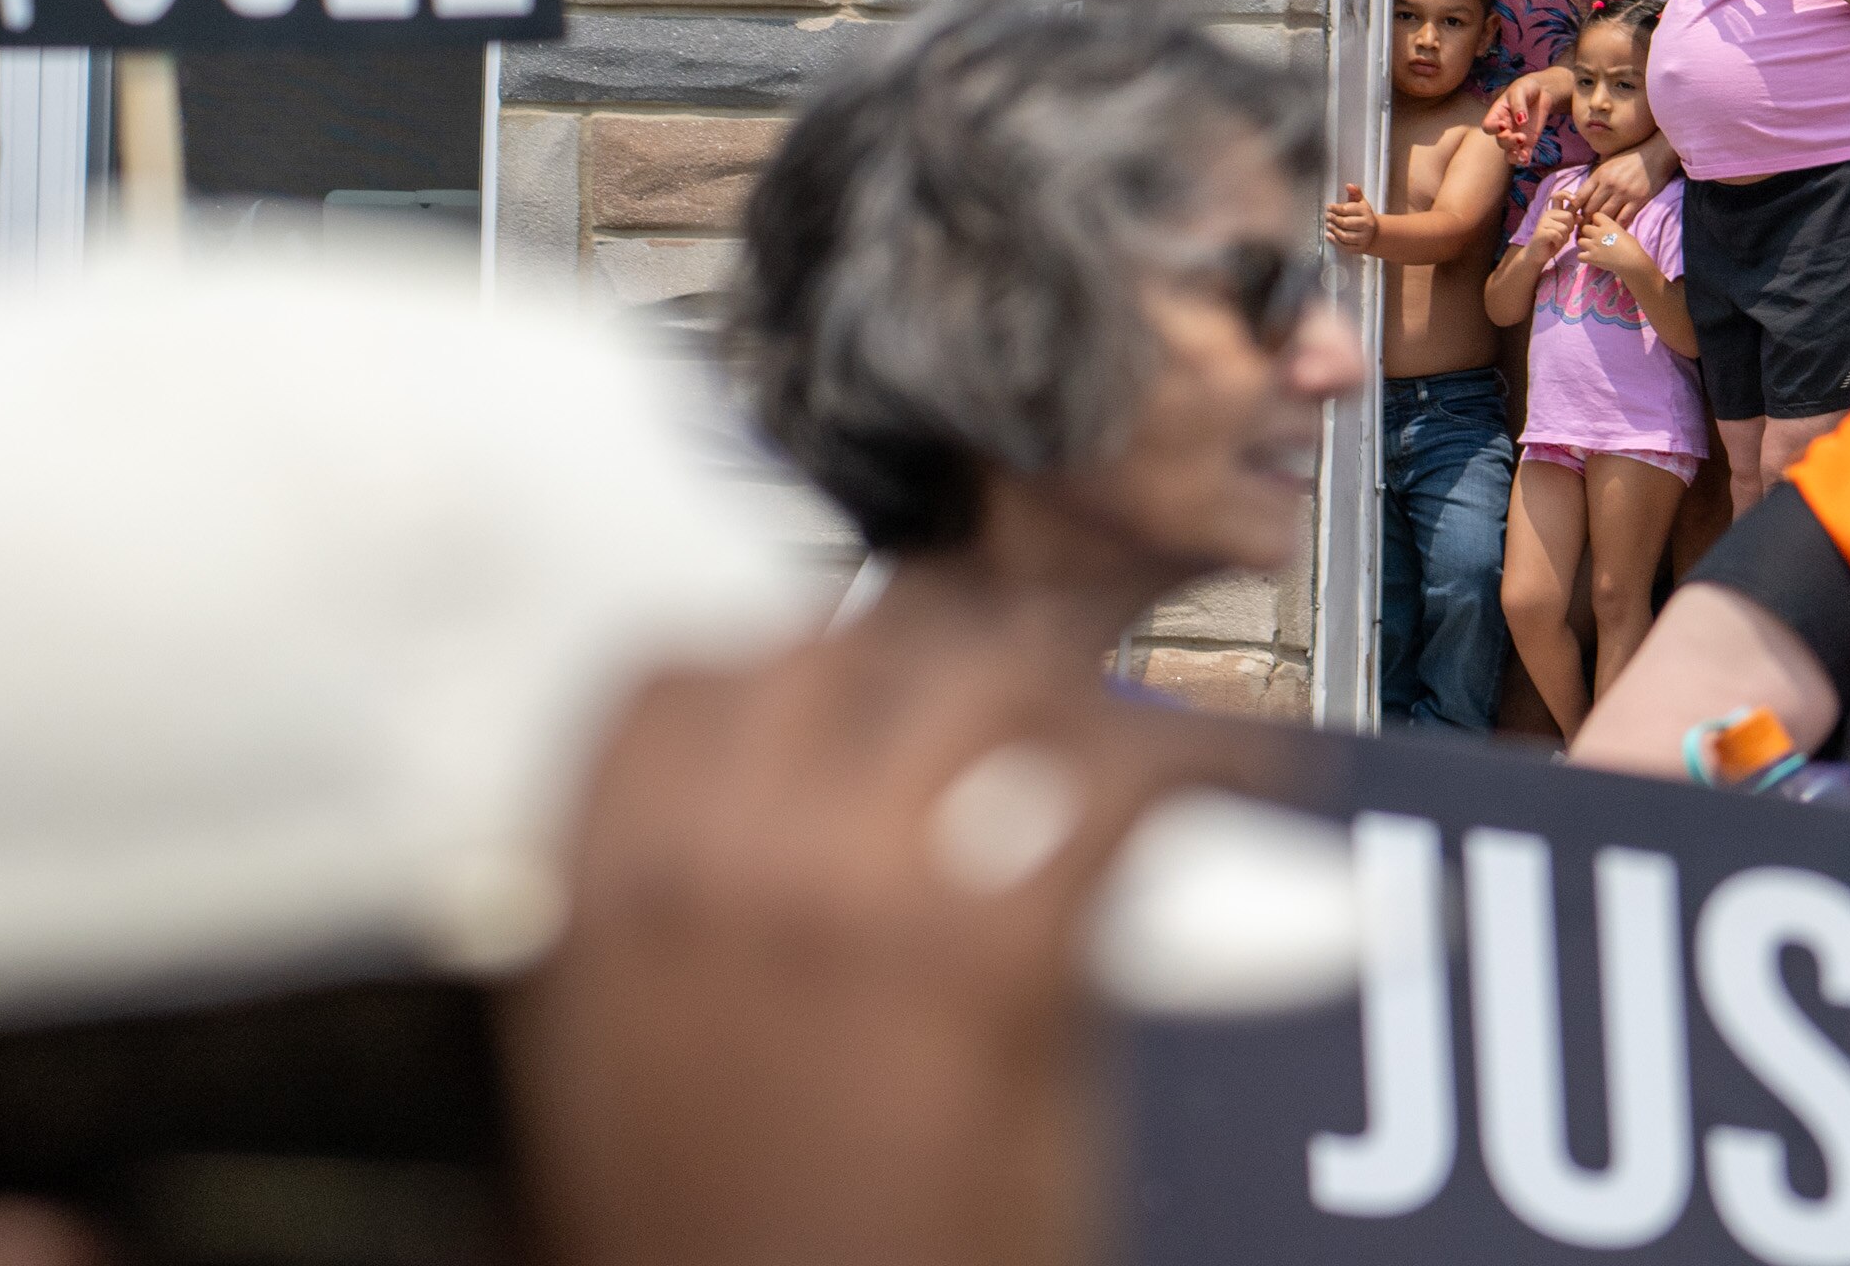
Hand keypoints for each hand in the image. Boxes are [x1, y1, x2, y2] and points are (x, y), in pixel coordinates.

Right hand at [511, 592, 1284, 1265]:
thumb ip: (670, 942)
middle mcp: (723, 868)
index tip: (842, 663)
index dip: (775, 658)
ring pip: (986, 678)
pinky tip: (1241, 767)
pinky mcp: (997, 964)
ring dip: (1067, 680)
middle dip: (938, 644)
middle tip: (1006, 671)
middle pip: (847, 648)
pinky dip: (1202, 756)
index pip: (672, 688)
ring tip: (1118, 710)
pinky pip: (1122, 786)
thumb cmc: (723, 1249)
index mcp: (607, 906)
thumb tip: (748, 853)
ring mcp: (858, 899)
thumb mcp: (629, 1080)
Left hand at [1323, 184, 1379, 254]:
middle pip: (1345, 223)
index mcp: (1366, 212)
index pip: (1347, 209)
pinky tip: (1329, 236)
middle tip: (1327, 216)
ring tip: (1328, 225)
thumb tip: (1349, 185)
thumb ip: (1355, 193)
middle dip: (1334, 219)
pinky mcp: (1360, 248)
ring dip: (1334, 230)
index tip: (1329, 207)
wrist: (1375, 233)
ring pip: (1345, 236)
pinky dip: (1335, 241)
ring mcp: (1363, 238)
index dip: (1336, 208)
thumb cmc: (1363, 216)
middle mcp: (1367, 225)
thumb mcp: (1361, 203)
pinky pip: (1345, 246)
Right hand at [1485, 70, 1568, 166]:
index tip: (1503, 125)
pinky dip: (1524, 160)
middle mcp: (1504, 128)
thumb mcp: (1520, 90)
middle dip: (1509, 141)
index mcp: (1497, 114)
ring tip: (1524, 156)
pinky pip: (1523, 155)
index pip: (1488, 126)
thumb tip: (1521, 120)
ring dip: (1514, 156)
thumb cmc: (1526, 88)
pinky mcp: (1528, 142)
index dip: (1493, 128)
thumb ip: (1519, 104)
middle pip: (1500, 141)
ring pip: (1509, 153)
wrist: (1542, 92)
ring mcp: (1515, 136)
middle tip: (1521, 137)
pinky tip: (1528, 160)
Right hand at [1530, 189, 1582, 263]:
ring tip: (1557, 241)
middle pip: (1568, 216)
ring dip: (1564, 238)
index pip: (1559, 196)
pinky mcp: (1541, 232)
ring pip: (1564, 227)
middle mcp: (1548, 214)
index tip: (1574, 199)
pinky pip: (1558, 235)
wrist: (1537, 256)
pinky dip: (1559, 242)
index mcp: (1554, 212)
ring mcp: (1543, 222)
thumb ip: (1571, 222)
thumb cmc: (1552, 242)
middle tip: (1562, 236)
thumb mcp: (1565, 231)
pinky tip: (1553, 244)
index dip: (1567, 194)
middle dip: (1570, 228)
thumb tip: (1580, 216)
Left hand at [1571, 147, 1660, 225]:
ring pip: (1605, 216)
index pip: (1580, 196)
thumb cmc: (1630, 158)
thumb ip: (1596, 179)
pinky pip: (1624, 218)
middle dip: (1584, 222)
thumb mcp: (1608, 163)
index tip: (1570, 220)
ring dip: (1598, 227)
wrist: (1656, 154)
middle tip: (1580, 232)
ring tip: (1594, 235)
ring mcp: (1624, 193)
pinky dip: (1617, 227)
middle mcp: (1609, 184)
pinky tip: (1613, 232)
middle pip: (1590, 209)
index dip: (1572, 211)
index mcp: (1599, 174)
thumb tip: (1581, 195)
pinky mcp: (1638, 200)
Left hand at [1580, 211, 1657, 286]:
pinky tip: (1589, 258)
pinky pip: (1579, 256)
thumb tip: (1608, 230)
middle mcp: (1598, 233)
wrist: (1632, 261)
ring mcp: (1593, 245)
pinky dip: (1583, 257)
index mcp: (1608, 224)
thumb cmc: (1632, 247)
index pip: (1595, 215)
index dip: (1596, 221)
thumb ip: (1612, 229)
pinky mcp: (1591, 258)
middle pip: (1584, 228)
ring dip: (1584, 244)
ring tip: (1590, 248)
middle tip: (1592, 237)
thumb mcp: (1623, 232)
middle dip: (1587, 232)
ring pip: (1579, 241)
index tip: (1599, 226)